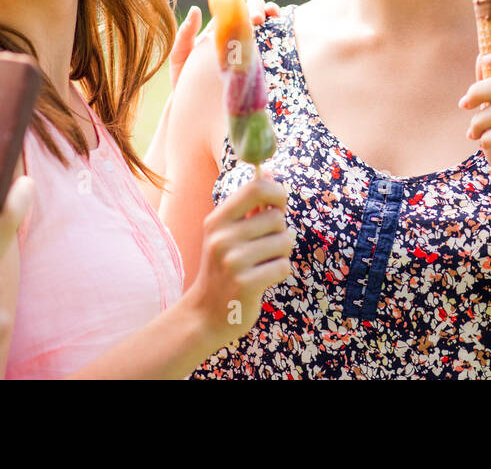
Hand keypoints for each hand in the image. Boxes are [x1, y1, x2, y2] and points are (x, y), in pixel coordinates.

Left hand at [169, 0, 280, 88]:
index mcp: (220, 31)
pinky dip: (282, 37)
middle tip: (256, 19)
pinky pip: (275, 49)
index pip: (235, 9)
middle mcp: (238, 38)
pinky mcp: (260, 68)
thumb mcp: (180, 57)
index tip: (237, 2)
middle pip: (255, 14)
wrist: (193, 111)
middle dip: (259, 9)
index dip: (242, 1)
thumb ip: (185, 34)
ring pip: (269, 27)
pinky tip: (281, 35)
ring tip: (273, 19)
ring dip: (273, 17)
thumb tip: (197, 8)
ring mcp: (251, 51)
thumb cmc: (184, 82)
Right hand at [182, 172, 293, 350]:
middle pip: (276, 218)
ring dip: (281, 254)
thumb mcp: (226, 234)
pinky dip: (279, 272)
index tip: (280, 205)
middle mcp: (221, 238)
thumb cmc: (225, 268)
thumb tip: (272, 175)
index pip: (256, 188)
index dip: (277, 192)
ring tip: (262, 264)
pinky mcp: (245, 284)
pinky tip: (263, 280)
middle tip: (265, 248)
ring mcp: (232, 261)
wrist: (206, 314)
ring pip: (284, 242)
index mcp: (217, 220)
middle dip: (280, 232)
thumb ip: (248, 208)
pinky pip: (283, 266)